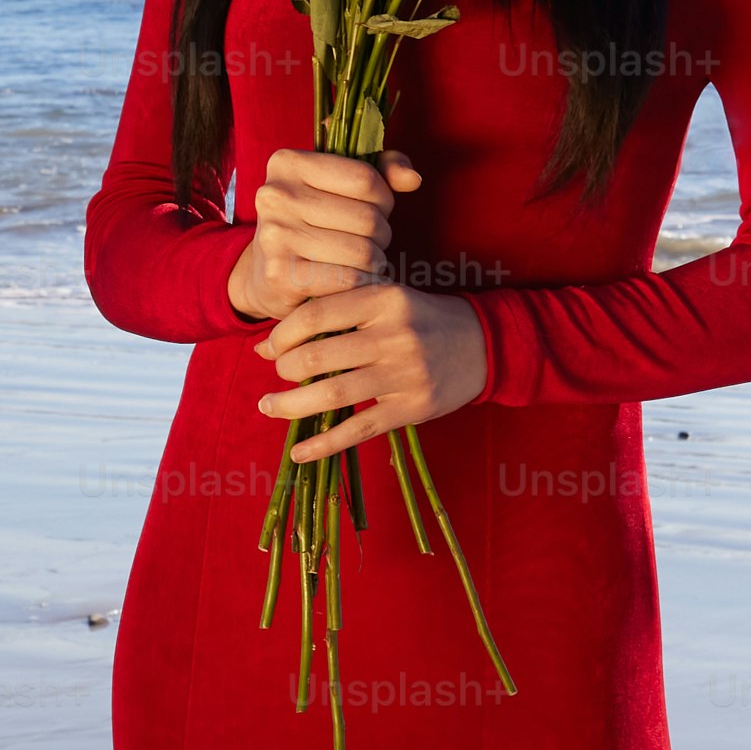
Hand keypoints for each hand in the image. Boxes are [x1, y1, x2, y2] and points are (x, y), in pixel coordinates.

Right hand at [228, 147, 421, 321]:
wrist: (265, 275)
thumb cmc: (314, 223)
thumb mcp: (340, 186)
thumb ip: (382, 171)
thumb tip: (413, 179)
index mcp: (288, 163)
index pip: (366, 179)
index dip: (384, 200)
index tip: (375, 211)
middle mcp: (275, 195)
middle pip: (367, 218)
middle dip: (381, 236)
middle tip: (369, 244)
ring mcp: (275, 235)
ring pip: (362, 252)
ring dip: (374, 263)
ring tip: (362, 264)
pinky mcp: (281, 274)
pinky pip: (348, 280)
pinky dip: (362, 285)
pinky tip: (354, 284)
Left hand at [255, 283, 487, 464]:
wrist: (484, 344)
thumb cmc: (422, 318)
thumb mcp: (386, 300)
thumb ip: (334, 314)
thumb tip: (266, 344)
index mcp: (384, 298)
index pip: (317, 314)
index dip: (283, 333)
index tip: (269, 347)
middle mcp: (394, 334)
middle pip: (319, 355)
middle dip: (286, 369)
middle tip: (276, 376)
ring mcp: (405, 373)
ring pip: (334, 394)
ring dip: (291, 406)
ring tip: (269, 408)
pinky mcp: (413, 407)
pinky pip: (359, 429)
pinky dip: (324, 444)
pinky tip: (299, 451)